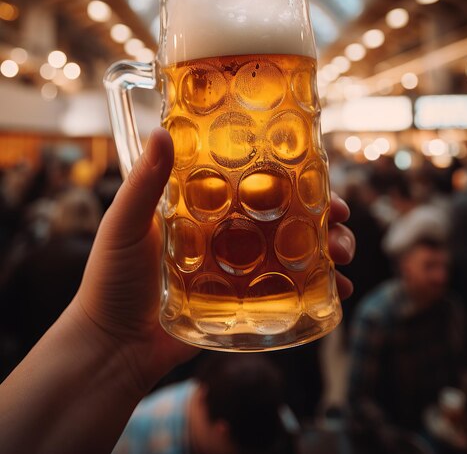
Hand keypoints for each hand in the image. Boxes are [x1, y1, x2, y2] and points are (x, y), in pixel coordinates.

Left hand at [71, 129, 354, 395]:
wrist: (112, 346)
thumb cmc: (111, 280)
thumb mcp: (125, 225)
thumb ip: (143, 183)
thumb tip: (160, 132)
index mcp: (205, 209)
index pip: (254, 184)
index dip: (288, 176)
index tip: (315, 172)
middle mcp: (227, 235)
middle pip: (285, 216)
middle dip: (321, 213)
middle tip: (340, 215)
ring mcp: (238, 270)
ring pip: (295, 251)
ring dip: (328, 248)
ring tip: (344, 252)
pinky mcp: (243, 303)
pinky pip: (288, 293)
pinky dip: (319, 290)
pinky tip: (338, 290)